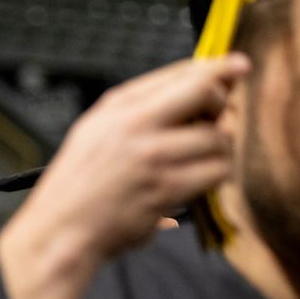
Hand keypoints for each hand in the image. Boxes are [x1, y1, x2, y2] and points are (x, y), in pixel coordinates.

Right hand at [0, 53, 249, 298]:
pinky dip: (214, 177)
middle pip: (207, 95)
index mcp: (117, 107)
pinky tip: (196, 183)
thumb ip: (139, 109)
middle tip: (217, 121)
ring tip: (200, 161)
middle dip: (223, 106)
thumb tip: (199, 89)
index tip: (239, 66)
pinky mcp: (165, 190)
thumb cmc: (78, 186)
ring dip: (219, 150)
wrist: (60, 232)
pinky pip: (215, 173)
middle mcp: (134, 126)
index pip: (183, 73)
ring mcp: (151, 158)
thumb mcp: (95, 132)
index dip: (219, 68)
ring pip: (218, 139)